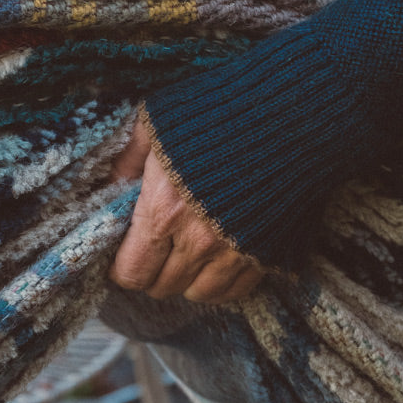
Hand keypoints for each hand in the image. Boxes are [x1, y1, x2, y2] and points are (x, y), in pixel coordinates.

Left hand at [109, 113, 263, 303]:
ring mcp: (238, 252)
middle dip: (153, 269)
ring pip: (199, 294)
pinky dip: (223, 279)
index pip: (130, 271)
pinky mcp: (271, 254)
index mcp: (165, 210)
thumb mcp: (158, 120)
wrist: (293, 109)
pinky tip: (219, 253)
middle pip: (161, 286)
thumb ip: (128, 158)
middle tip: (156, 245)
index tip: (124, 252)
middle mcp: (199, 241)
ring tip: (188, 249)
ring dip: (189, 277)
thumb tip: (109, 185)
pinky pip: (237, 291)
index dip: (122, 265)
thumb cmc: (221, 108)